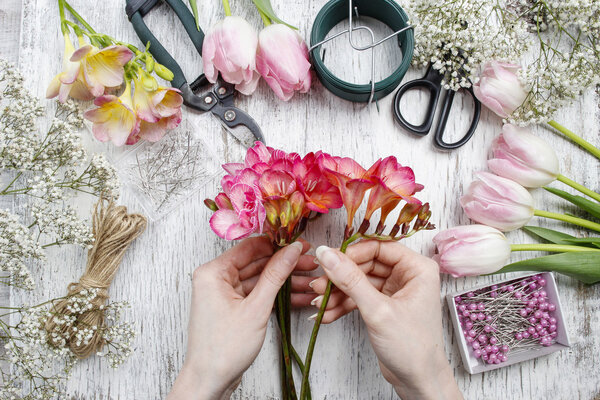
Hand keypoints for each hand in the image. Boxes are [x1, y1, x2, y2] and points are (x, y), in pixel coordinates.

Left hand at [168, 237, 316, 399]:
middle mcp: (216, 279)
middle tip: (311, 263)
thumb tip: (291, 251)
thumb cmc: (223, 349)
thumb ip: (275, 276)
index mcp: (213, 272)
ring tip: (311, 280)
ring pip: (260, 279)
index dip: (278, 245)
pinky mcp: (233, 307)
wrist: (210, 380)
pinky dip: (276, 295)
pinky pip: (257, 294)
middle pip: (257, 263)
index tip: (301, 244)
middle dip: (286, 265)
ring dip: (285, 281)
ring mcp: (224, 294)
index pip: (250, 248)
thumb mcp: (256, 308)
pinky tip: (299, 295)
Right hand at [310, 240, 461, 399]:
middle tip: (319, 285)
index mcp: (417, 269)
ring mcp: (395, 291)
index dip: (352, 253)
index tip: (329, 260)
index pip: (379, 248)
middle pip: (366, 264)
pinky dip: (343, 305)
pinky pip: (359, 297)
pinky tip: (326, 314)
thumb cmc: (413, 348)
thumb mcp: (378, 311)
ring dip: (338, 293)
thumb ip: (351, 280)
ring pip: (359, 282)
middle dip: (341, 277)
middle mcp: (407, 276)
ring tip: (319, 304)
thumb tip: (328, 255)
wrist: (418, 381)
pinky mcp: (384, 305)